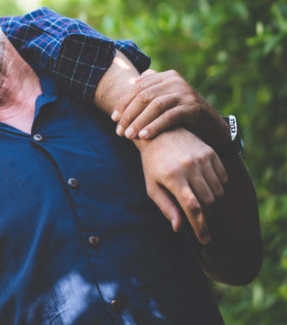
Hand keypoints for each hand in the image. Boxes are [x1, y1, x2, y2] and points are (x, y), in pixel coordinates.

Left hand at [111, 69, 229, 144]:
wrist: (211, 124)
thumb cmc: (182, 112)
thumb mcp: (165, 99)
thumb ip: (150, 90)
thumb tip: (131, 83)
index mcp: (166, 76)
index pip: (138, 88)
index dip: (124, 103)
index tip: (114, 119)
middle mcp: (175, 81)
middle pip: (144, 97)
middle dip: (129, 115)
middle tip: (119, 131)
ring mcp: (185, 93)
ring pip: (155, 106)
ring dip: (139, 122)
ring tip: (129, 136)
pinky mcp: (193, 107)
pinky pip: (169, 117)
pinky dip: (155, 126)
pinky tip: (144, 136)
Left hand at [135, 127, 227, 244]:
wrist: (160, 134)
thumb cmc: (153, 165)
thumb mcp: (152, 186)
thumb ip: (166, 207)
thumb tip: (179, 228)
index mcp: (172, 177)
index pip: (193, 208)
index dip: (201, 227)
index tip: (205, 240)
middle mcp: (190, 166)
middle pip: (208, 202)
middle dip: (205, 215)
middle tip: (198, 219)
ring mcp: (202, 158)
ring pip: (217, 192)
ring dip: (211, 202)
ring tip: (199, 201)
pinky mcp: (211, 153)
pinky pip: (223, 179)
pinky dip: (218, 188)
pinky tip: (205, 187)